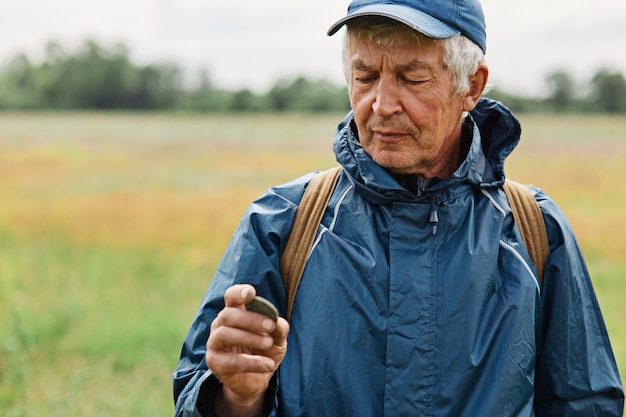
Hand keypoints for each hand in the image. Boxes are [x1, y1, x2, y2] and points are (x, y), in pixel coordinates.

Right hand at [206, 284, 288, 415]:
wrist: (258, 379)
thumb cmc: (265, 351)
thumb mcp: (277, 339)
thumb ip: (278, 329)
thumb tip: (278, 323)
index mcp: (235, 312)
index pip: (231, 296)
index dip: (238, 293)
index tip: (250, 293)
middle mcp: (221, 324)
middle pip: (228, 315)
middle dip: (250, 319)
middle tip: (270, 326)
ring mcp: (214, 343)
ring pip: (224, 334)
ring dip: (249, 337)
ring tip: (268, 343)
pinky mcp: (215, 363)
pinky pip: (230, 361)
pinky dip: (251, 363)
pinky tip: (268, 364)